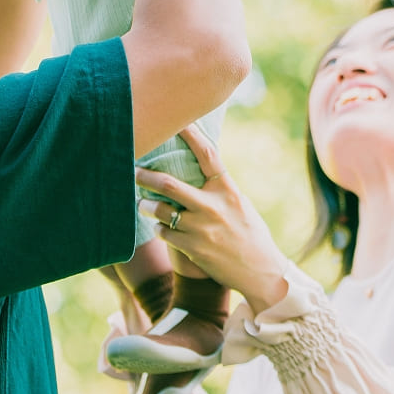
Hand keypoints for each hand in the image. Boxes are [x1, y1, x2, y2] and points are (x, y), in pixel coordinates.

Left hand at [137, 126, 290, 315]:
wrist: (261, 271)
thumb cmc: (250, 234)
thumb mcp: (240, 204)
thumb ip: (219, 188)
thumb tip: (200, 168)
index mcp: (228, 190)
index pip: (207, 154)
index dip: (190, 134)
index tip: (175, 121)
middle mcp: (213, 206)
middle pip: (169, 184)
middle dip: (145, 176)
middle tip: (131, 170)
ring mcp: (201, 228)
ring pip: (161, 210)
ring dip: (147, 206)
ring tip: (143, 204)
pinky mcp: (193, 249)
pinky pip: (165, 233)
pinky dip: (160, 229)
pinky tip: (161, 228)